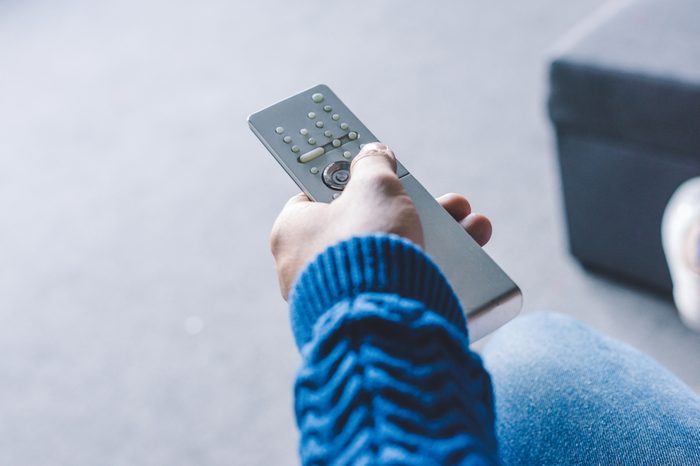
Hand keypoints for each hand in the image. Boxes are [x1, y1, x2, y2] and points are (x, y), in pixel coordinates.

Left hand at [270, 143, 491, 298]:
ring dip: (435, 236)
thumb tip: (373, 153)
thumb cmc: (367, 245)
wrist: (382, 318)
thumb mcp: (374, 186)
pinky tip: (462, 260)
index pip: (316, 193)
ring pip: (389, 255)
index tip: (375, 170)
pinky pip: (396, 284)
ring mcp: (333, 295)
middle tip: (439, 200)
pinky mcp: (362, 316)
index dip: (349, 178)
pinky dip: (428, 269)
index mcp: (291, 231)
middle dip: (411, 209)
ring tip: (471, 226)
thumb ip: (373, 164)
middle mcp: (305, 266)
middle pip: (364, 224)